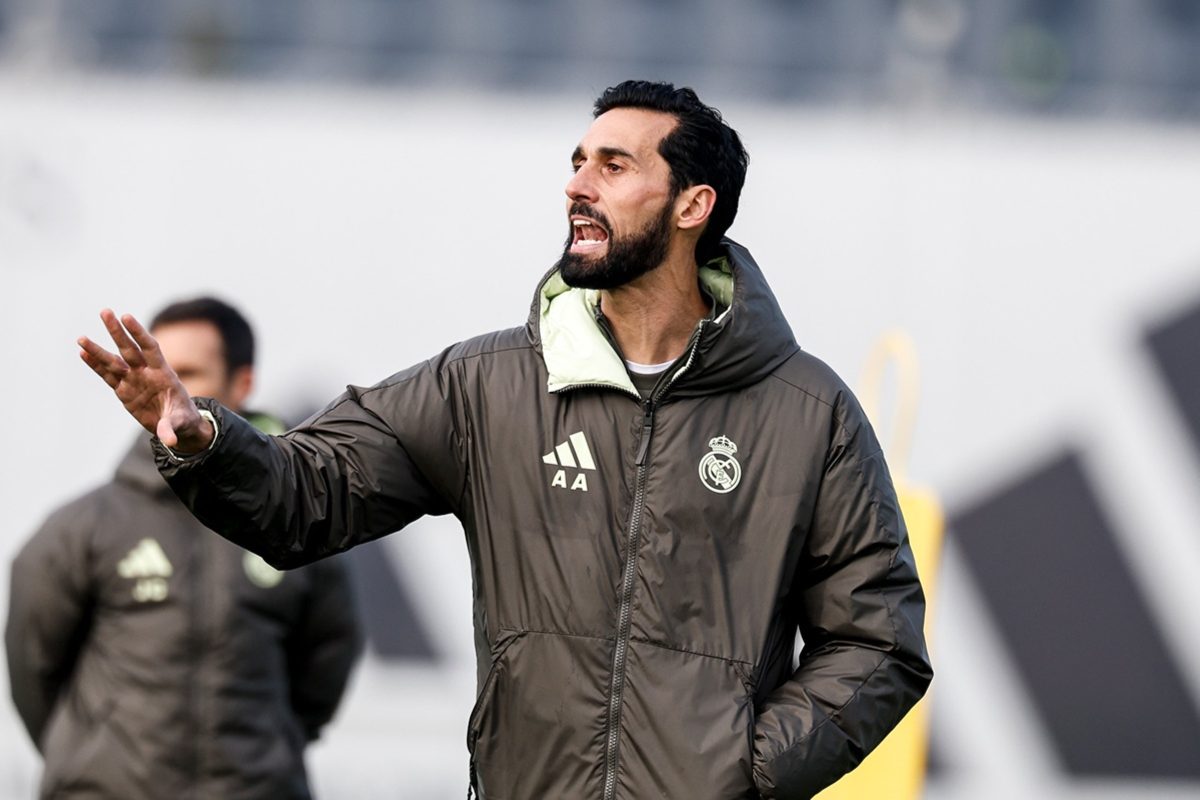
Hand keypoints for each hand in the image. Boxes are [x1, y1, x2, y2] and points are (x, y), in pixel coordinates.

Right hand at [78, 309, 213, 452]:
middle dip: (117, 332)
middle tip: (105, 311)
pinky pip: (107, 376)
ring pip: (113, 362)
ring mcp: (133, 380)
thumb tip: (169, 441)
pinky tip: (82, 353)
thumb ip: (172, 428)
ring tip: (81, 338)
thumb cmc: (182, 419)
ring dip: (98, 350)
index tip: (127, 317)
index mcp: (163, 373)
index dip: (139, 333)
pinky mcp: (123, 390)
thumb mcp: (180, 424)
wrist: (177, 425)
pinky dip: (95, 366)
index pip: (150, 348)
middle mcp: (146, 372)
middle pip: (129, 349)